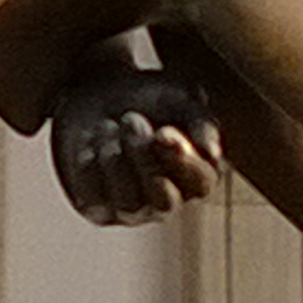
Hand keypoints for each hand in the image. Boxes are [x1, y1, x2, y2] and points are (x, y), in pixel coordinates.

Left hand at [51, 69, 221, 227]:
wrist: (101, 92)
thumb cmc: (151, 98)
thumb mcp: (180, 99)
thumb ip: (201, 123)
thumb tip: (213, 153)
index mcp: (196, 175)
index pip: (201, 184)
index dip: (182, 161)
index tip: (162, 132)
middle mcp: (168, 200)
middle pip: (164, 201)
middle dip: (145, 160)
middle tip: (131, 119)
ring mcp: (132, 209)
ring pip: (128, 203)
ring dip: (116, 159)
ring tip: (108, 125)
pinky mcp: (97, 208)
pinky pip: (94, 198)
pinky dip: (90, 165)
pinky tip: (92, 141)